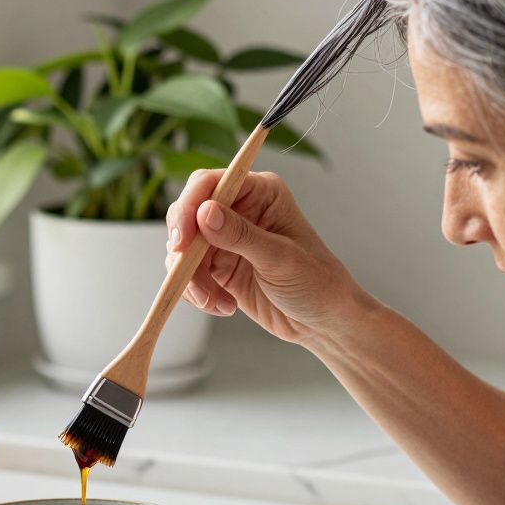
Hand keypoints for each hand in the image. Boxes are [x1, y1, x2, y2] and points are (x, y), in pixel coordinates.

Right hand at [165, 169, 366, 343]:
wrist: (322, 321)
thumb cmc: (317, 283)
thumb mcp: (281, 259)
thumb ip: (241, 235)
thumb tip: (204, 213)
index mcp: (261, 193)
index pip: (211, 182)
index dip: (190, 206)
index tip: (182, 239)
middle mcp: (239, 209)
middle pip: (188, 212)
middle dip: (183, 246)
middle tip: (186, 274)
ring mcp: (225, 238)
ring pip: (183, 247)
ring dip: (190, 277)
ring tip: (215, 301)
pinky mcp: (217, 266)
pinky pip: (187, 272)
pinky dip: (194, 291)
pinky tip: (221, 305)